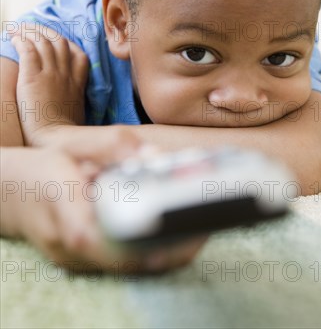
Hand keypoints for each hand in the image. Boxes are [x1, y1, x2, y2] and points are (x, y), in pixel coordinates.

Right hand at [1, 142, 206, 273]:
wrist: (7, 194)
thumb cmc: (39, 171)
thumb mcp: (70, 150)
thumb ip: (113, 152)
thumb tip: (155, 156)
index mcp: (76, 225)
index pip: (128, 246)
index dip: (162, 242)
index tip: (192, 230)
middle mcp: (81, 253)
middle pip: (136, 261)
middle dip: (175, 247)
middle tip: (206, 225)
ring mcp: (83, 261)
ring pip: (134, 265)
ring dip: (168, 249)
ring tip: (197, 225)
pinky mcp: (89, 259)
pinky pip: (126, 259)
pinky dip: (152, 247)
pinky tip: (170, 228)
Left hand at [11, 27, 88, 145]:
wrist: (55, 140)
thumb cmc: (63, 135)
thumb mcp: (76, 114)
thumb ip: (72, 101)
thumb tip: (65, 100)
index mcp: (78, 83)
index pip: (77, 54)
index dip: (66, 44)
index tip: (55, 41)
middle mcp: (66, 75)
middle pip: (59, 42)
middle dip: (45, 31)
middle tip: (32, 28)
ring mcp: (51, 74)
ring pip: (43, 41)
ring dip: (30, 32)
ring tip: (18, 29)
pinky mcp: (33, 78)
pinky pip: (28, 50)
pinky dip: (21, 40)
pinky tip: (14, 38)